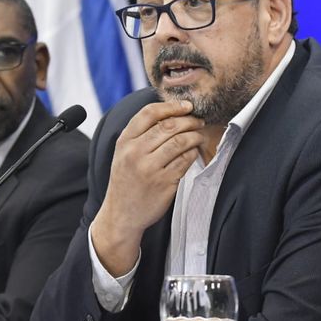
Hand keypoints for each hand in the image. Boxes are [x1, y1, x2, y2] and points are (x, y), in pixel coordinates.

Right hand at [92, 101, 204, 275]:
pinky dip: (193, 153)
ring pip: (180, 142)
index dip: (171, 106)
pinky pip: (185, 161)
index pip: (149, 113)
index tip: (186, 105)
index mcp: (124, 142)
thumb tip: (170, 113)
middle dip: (189, 120)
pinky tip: (193, 152)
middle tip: (198, 121)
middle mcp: (135, 153)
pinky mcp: (164, 182)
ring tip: (199, 135)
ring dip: (194, 135)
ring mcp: (150, 168)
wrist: (121, 214)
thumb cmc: (126, 180)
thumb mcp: (123, 154)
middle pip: (169, 126)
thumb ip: (140, 134)